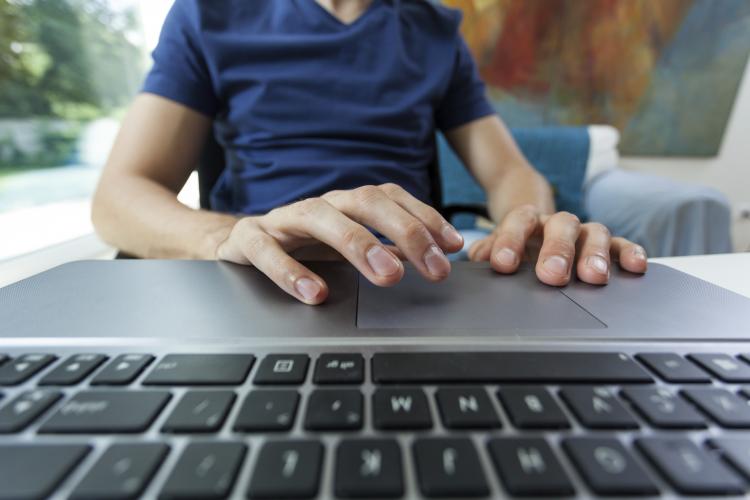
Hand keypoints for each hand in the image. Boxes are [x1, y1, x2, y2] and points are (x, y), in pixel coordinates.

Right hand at [216, 184, 464, 303]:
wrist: (237, 245)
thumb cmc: (300, 247)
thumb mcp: (346, 248)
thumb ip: (385, 250)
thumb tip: (433, 259)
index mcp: (345, 205)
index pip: (390, 198)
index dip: (425, 217)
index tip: (453, 246)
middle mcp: (319, 205)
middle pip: (364, 202)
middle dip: (404, 231)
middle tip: (433, 267)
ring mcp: (282, 219)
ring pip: (320, 217)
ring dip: (358, 243)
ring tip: (388, 274)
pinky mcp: (248, 239)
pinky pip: (266, 250)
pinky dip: (289, 270)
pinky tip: (314, 293)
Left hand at [467, 204, 646, 284]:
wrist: (534, 223)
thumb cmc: (516, 241)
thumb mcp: (497, 245)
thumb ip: (488, 250)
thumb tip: (479, 257)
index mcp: (527, 220)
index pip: (519, 221)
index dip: (510, 241)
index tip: (503, 263)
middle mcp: (558, 223)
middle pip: (561, 226)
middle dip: (557, 250)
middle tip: (552, 275)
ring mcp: (583, 232)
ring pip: (594, 233)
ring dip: (595, 254)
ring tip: (594, 276)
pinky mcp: (607, 245)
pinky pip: (622, 246)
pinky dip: (630, 254)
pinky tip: (636, 266)